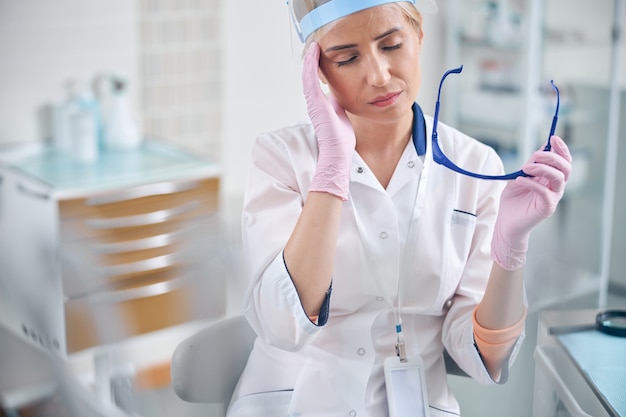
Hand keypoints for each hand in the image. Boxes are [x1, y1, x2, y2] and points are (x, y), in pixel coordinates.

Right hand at [303, 42, 355, 200]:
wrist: (338, 152)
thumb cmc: (341, 140)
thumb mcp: (342, 117)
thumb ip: (339, 107)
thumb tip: (341, 100)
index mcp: (321, 104)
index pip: (317, 82)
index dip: (319, 68)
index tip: (322, 55)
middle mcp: (314, 101)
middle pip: (311, 76)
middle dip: (312, 61)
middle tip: (315, 46)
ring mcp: (313, 100)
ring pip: (308, 74)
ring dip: (311, 59)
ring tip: (314, 45)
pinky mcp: (314, 101)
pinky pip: (310, 78)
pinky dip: (311, 63)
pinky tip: (314, 50)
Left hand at [491, 135, 571, 269]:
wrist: (506, 222)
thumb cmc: (512, 201)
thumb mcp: (519, 178)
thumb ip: (530, 166)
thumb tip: (541, 149)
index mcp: (550, 178)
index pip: (563, 161)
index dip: (561, 149)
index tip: (553, 137)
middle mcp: (555, 187)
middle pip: (565, 168)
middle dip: (553, 157)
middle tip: (536, 155)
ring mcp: (553, 197)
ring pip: (559, 179)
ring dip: (543, 169)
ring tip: (526, 168)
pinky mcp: (547, 208)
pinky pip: (545, 192)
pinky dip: (532, 183)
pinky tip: (520, 180)